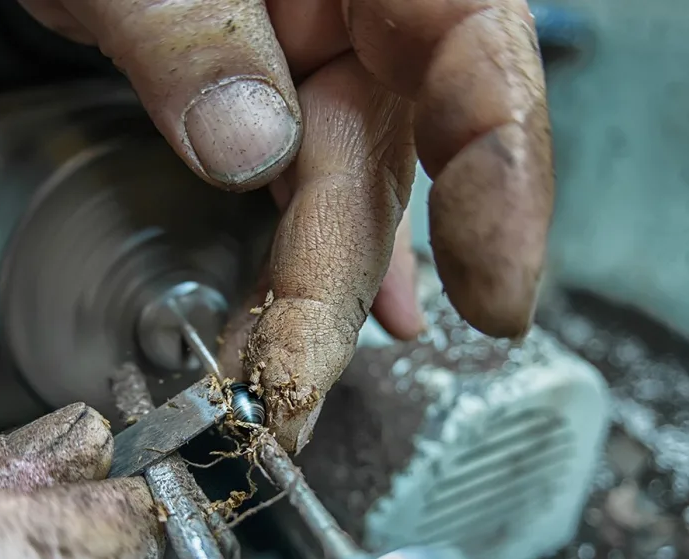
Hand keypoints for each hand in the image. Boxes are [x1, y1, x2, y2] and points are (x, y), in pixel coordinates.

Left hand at [18, 0, 551, 450]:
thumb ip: (186, 25)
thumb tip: (250, 146)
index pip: (477, 53)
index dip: (502, 181)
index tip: (497, 299)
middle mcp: (374, 8)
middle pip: (394, 151)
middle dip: (340, 280)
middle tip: (290, 390)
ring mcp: (336, 49)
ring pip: (350, 184)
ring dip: (311, 289)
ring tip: (275, 382)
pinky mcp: (292, 83)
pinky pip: (321, 173)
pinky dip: (322, 245)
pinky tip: (340, 312)